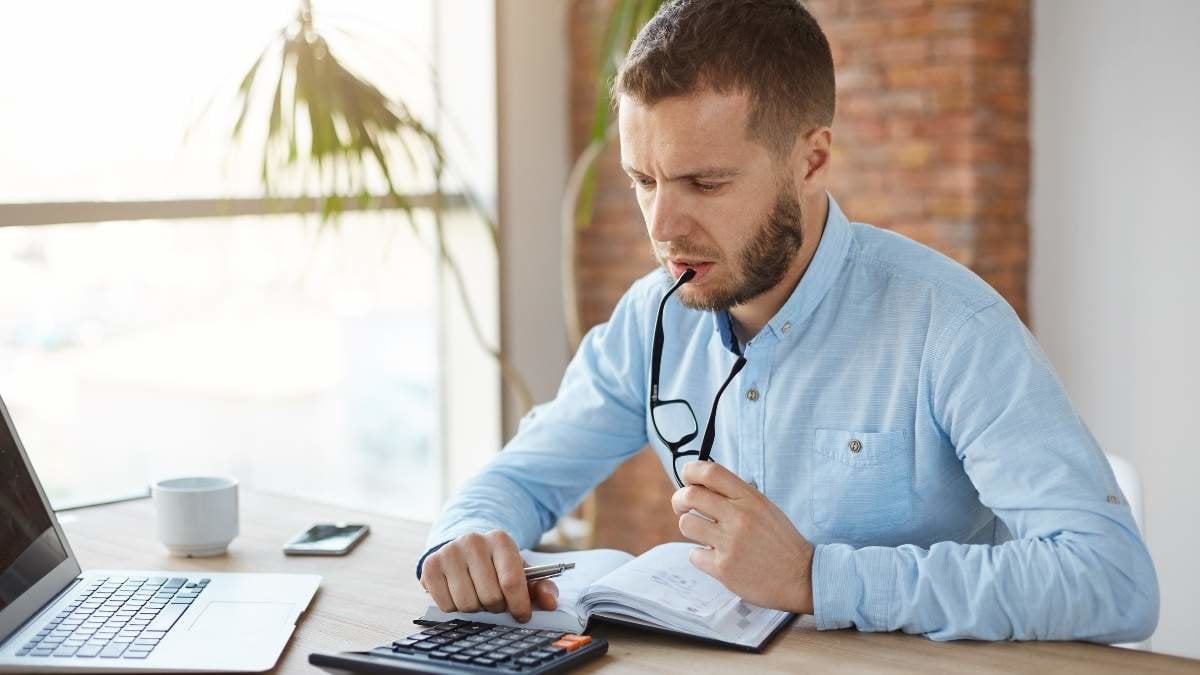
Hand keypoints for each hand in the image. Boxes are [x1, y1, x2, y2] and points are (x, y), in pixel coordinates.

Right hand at [419, 530, 558, 621]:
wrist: (462, 550)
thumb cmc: (496, 565)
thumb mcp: (520, 571)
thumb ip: (541, 587)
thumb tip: (550, 604)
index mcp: (500, 540)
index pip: (512, 581)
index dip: (519, 605)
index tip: (522, 615)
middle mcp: (473, 541)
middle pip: (490, 596)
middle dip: (496, 606)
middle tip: (495, 601)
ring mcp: (449, 552)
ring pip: (467, 603)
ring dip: (475, 608)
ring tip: (477, 596)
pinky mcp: (430, 566)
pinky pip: (446, 605)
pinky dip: (454, 608)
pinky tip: (458, 594)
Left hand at [672, 461, 814, 613]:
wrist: (801, 576)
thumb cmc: (779, 541)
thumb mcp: (764, 508)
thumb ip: (736, 496)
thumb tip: (702, 484)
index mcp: (750, 498)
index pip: (710, 472)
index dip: (691, 471)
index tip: (687, 479)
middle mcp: (739, 517)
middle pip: (690, 495)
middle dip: (679, 500)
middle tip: (682, 507)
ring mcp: (730, 543)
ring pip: (686, 524)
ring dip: (690, 528)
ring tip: (704, 534)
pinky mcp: (723, 568)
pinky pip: (694, 554)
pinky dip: (701, 556)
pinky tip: (717, 557)